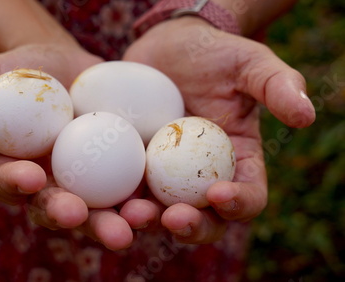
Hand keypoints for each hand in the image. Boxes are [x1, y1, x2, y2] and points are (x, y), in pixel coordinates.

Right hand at [0, 43, 138, 249]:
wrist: (64, 68)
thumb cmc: (18, 73)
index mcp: (14, 170)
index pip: (9, 184)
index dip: (16, 184)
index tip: (31, 177)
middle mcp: (51, 186)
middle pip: (60, 209)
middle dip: (73, 217)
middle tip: (85, 217)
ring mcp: (88, 183)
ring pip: (102, 210)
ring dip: (117, 219)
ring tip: (135, 220)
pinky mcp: (121, 171)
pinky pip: (135, 187)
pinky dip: (149, 196)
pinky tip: (163, 199)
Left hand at [121, 17, 315, 242]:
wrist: (167, 46)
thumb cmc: (214, 53)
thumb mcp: (249, 62)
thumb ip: (278, 84)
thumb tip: (306, 115)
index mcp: (237, 162)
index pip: (247, 195)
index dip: (239, 203)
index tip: (220, 193)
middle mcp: (199, 177)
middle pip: (202, 218)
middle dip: (190, 226)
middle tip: (172, 218)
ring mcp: (163, 175)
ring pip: (158, 211)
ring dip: (147, 220)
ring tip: (133, 212)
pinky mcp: (131, 166)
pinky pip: (123, 188)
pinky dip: (116, 197)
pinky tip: (104, 195)